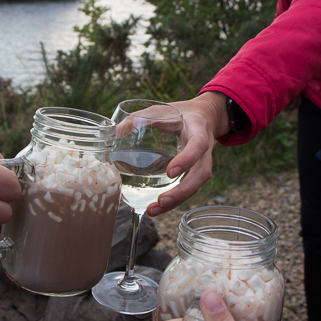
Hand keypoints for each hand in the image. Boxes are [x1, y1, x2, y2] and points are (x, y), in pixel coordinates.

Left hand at [146, 91, 228, 215]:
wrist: (204, 116)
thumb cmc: (180, 113)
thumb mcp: (163, 110)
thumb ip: (142, 117)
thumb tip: (116, 131)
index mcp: (199, 131)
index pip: (198, 146)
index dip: (187, 159)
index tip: (170, 172)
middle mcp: (205, 150)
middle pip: (201, 175)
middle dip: (182, 192)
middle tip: (161, 202)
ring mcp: (202, 163)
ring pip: (196, 186)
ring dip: (176, 200)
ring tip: (153, 210)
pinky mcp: (195, 172)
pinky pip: (188, 187)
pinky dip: (174, 199)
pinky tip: (155, 206)